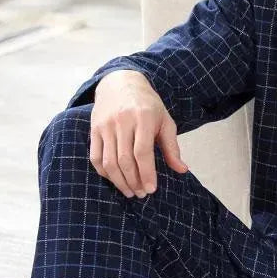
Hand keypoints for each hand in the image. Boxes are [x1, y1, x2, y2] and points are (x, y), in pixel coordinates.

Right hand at [90, 70, 188, 197]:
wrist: (121, 83)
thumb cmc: (148, 105)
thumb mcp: (165, 121)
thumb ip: (172, 147)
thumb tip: (182, 170)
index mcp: (143, 118)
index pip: (142, 152)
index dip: (146, 173)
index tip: (151, 189)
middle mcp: (122, 121)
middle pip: (124, 160)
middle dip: (134, 181)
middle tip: (142, 194)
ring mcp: (105, 125)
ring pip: (109, 161)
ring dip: (119, 181)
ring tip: (130, 192)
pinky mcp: (94, 129)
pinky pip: (95, 156)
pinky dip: (104, 172)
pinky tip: (115, 180)